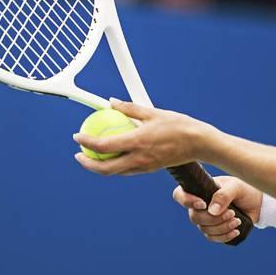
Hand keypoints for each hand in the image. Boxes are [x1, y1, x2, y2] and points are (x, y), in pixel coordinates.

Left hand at [73, 100, 216, 175]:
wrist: (199, 144)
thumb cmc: (178, 125)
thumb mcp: (152, 112)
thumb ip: (129, 108)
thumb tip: (111, 102)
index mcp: (137, 142)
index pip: (104, 145)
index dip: (86, 142)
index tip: (77, 136)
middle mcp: (138, 159)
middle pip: (104, 168)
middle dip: (87, 164)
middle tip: (78, 154)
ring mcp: (143, 167)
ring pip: (114, 172)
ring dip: (99, 167)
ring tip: (91, 156)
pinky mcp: (149, 169)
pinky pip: (126, 170)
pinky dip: (114, 165)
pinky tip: (112, 156)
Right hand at [173, 176, 262, 243]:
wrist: (256, 202)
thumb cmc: (243, 189)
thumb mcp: (235, 187)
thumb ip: (223, 196)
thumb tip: (212, 211)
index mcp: (199, 190)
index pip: (180, 195)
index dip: (186, 201)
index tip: (203, 204)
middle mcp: (199, 205)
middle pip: (194, 217)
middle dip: (213, 218)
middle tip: (231, 213)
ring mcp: (206, 219)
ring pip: (204, 229)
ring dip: (222, 227)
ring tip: (237, 220)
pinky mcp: (215, 230)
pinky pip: (212, 238)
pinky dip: (224, 236)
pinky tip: (236, 231)